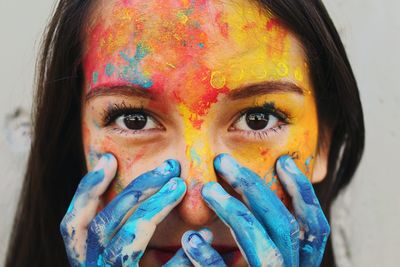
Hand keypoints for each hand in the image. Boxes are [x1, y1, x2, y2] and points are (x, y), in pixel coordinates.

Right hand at [60, 154, 186, 265]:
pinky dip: (181, 257)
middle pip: (104, 225)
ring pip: (127, 242)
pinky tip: (205, 236)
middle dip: (136, 190)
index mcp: (85, 261)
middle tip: (169, 167)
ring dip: (154, 209)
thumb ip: (129, 226)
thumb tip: (150, 181)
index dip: (87, 190)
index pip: (73, 223)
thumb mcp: (126, 254)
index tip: (108, 158)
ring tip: (180, 186)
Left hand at [167, 154, 329, 266]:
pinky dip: (210, 261)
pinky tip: (191, 241)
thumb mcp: (264, 260)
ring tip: (206, 189)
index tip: (283, 161)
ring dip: (234, 212)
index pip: (313, 225)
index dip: (302, 192)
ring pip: (263, 246)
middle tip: (224, 162)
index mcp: (301, 265)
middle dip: (255, 188)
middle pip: (284, 225)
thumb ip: (265, 234)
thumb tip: (254, 191)